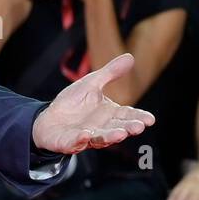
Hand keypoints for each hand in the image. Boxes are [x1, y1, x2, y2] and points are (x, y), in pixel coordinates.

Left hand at [31, 53, 154, 153]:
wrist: (48, 119)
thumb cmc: (73, 103)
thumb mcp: (91, 84)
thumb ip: (110, 73)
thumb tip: (130, 56)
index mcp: (110, 115)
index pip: (127, 116)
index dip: (139, 118)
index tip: (150, 119)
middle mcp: (101, 128)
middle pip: (118, 129)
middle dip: (128, 128)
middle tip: (138, 127)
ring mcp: (86, 137)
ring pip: (100, 139)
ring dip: (110, 137)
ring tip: (120, 134)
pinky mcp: (68, 143)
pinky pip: (75, 142)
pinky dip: (80, 140)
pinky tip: (85, 134)